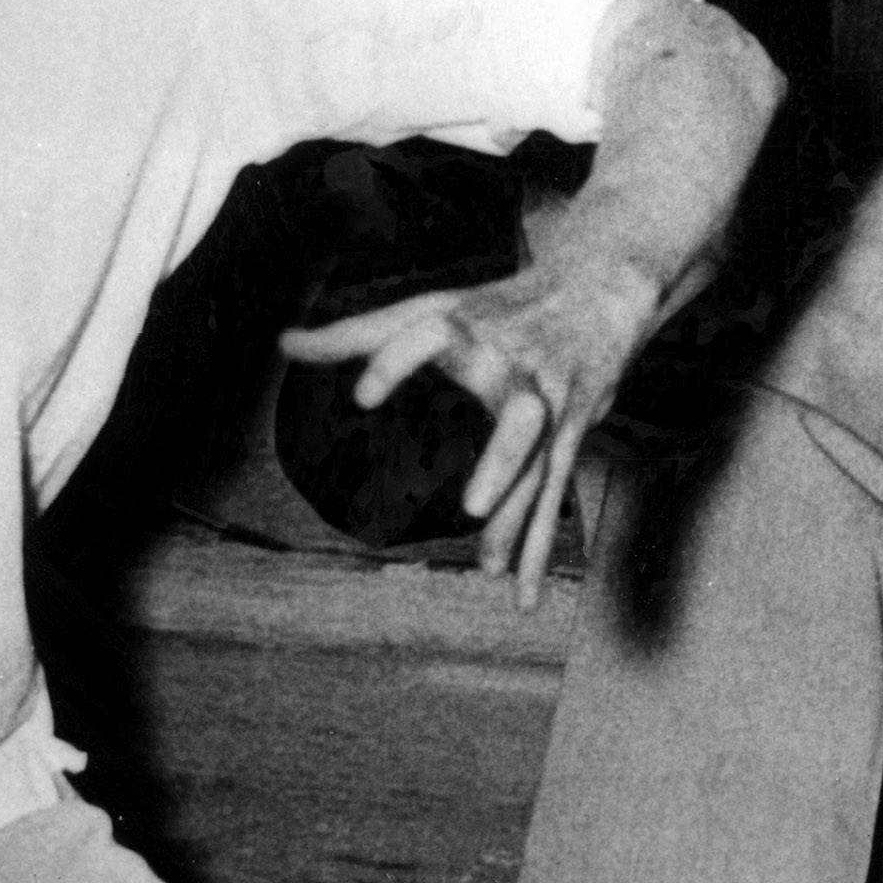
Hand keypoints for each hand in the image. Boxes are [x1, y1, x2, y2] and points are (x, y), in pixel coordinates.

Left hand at [279, 233, 667, 605]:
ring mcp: (551, 402)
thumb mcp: (431, 305)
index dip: (396, 360)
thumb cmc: (497, 304)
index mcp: (471, 329)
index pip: (430, 336)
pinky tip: (521, 593)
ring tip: (487, 568)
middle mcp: (516, 367)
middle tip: (472, 505)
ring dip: (520, 518)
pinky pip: (555, 492)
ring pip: (543, 469)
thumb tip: (284, 343)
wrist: (599, 289)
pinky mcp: (574, 431)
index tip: (360, 396)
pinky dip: (538, 545)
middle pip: (522, 416)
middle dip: (505, 459)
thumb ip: (357, 331)